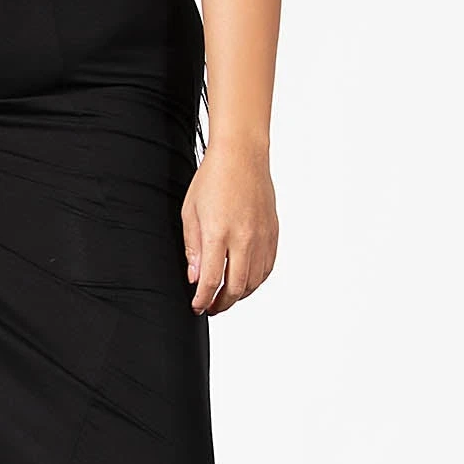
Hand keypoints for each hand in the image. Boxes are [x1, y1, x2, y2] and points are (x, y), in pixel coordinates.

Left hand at [182, 138, 277, 314]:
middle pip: (236, 287)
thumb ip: (192, 248)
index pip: (211, 280)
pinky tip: (245, 282)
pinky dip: (256, 281)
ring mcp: (262, 236)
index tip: (197, 306)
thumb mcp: (190, 212)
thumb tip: (194, 277)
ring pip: (255, 281)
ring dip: (240, 295)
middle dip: (221, 304)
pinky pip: (267, 267)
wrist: (242, 155)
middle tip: (210, 308)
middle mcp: (244, 238)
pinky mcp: (273, 232)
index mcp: (218, 233)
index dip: (202, 299)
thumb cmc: (212, 178)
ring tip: (226, 297)